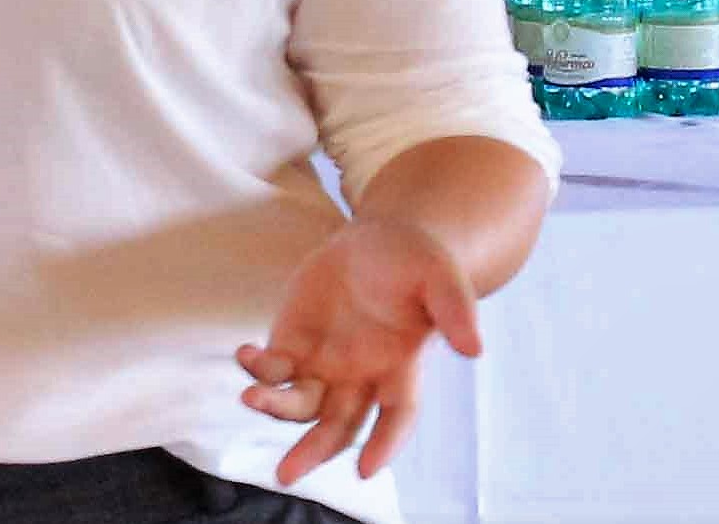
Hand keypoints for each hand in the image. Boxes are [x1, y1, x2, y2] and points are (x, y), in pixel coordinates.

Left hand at [239, 219, 478, 487]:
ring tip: (251, 398)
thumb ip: (455, 310)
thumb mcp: (441, 278)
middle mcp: (363, 377)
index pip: (397, 416)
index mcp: (402, 369)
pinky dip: (257, 368)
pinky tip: (244, 353)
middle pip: (339, 427)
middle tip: (285, 475)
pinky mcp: (294, 342)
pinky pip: (273, 368)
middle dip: (313, 451)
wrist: (380, 243)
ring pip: (301, 404)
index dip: (384, 444)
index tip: (366, 472)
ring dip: (275, 408)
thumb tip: (474, 349)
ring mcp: (326, 363)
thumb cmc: (416, 264)